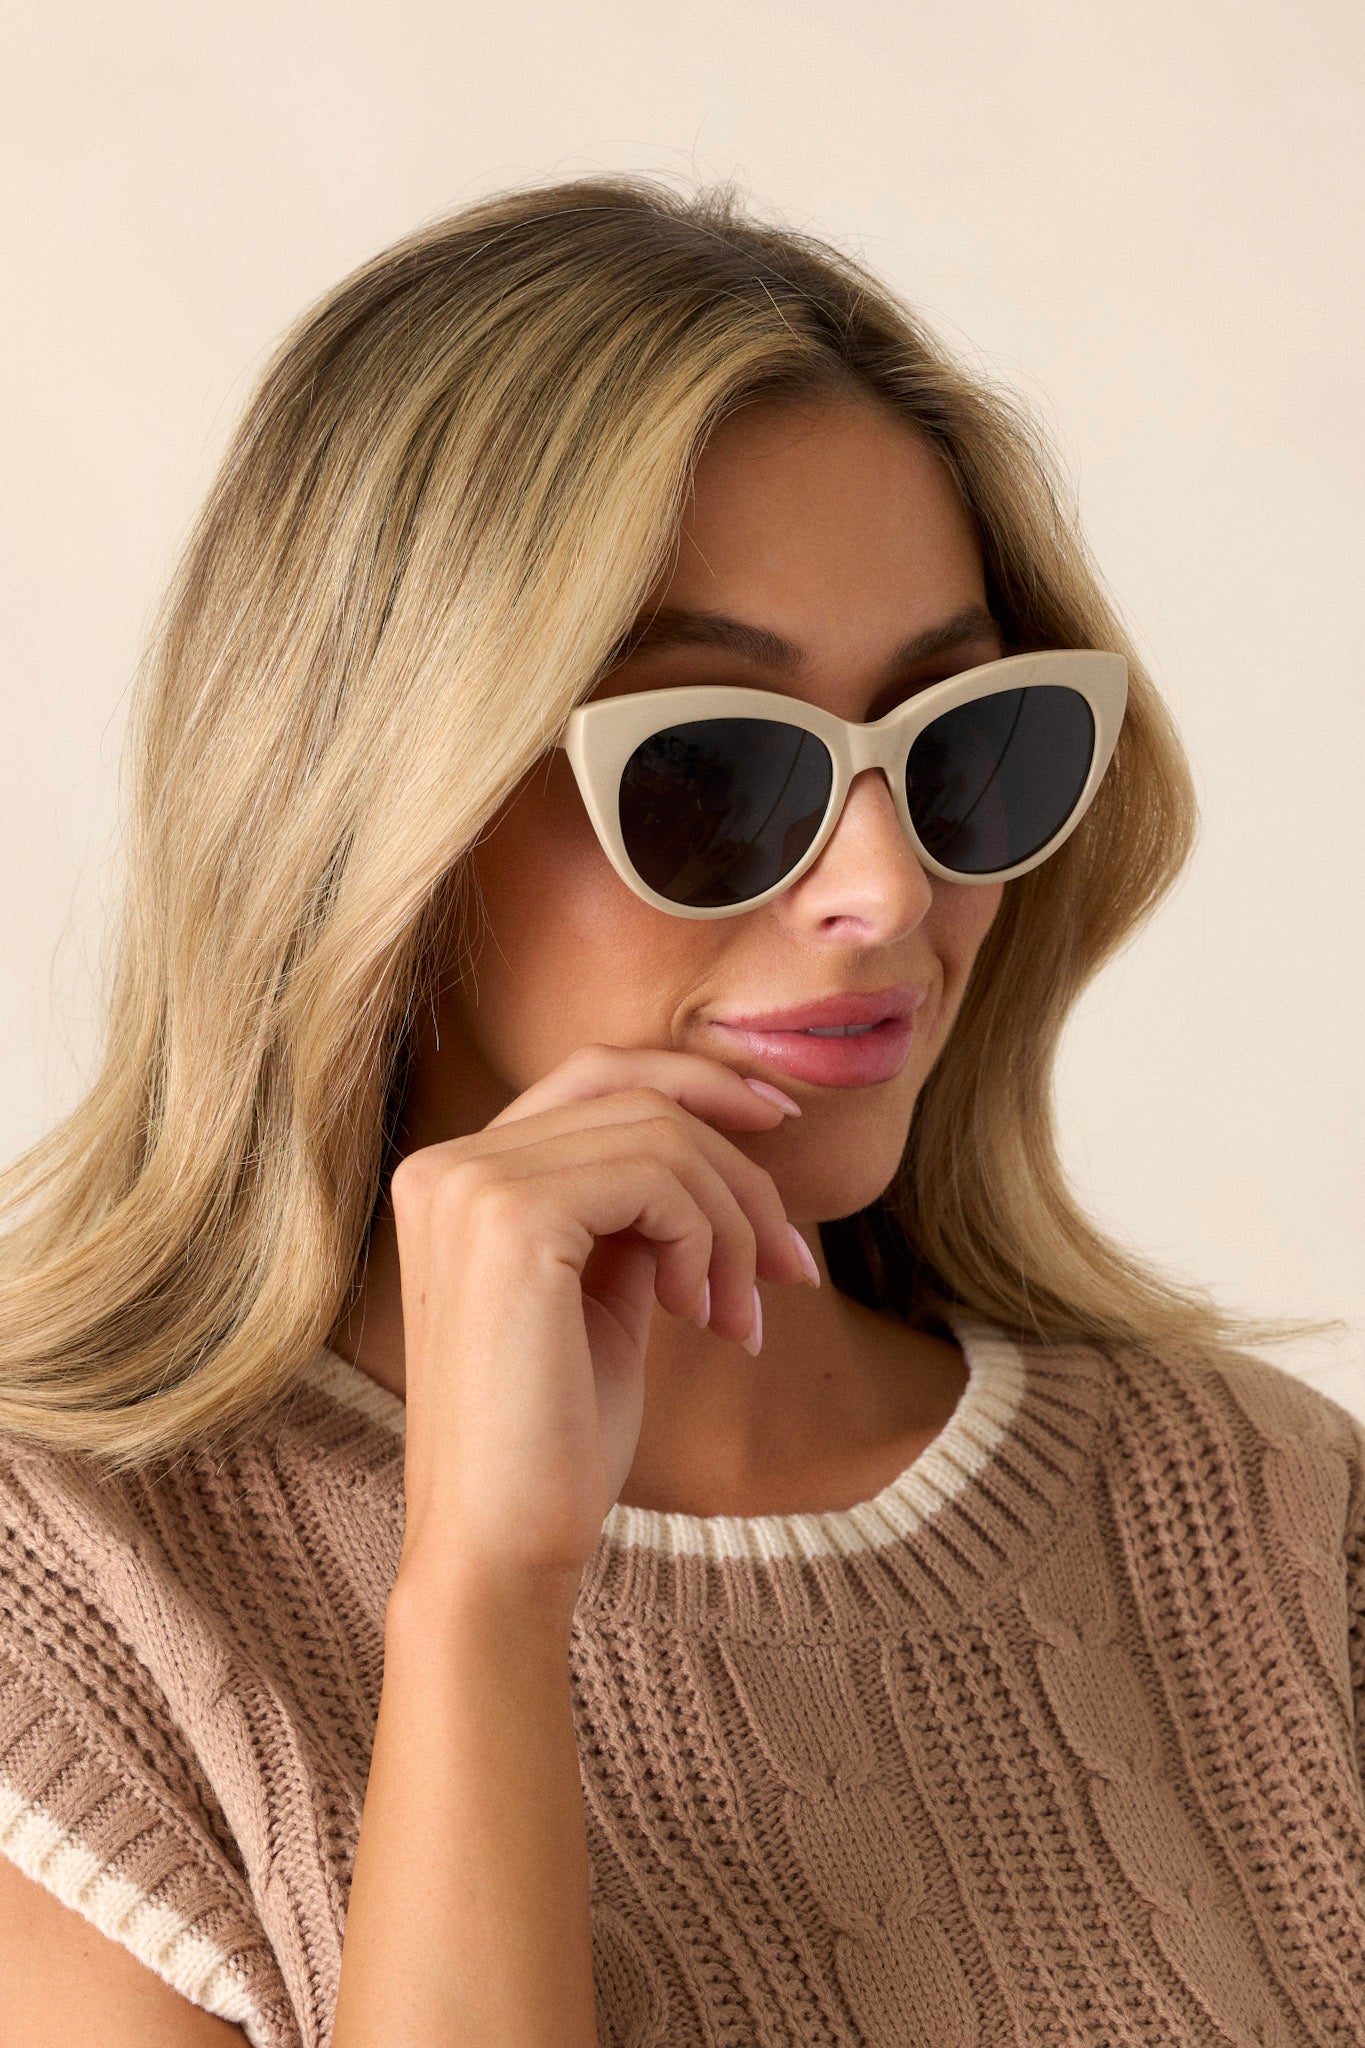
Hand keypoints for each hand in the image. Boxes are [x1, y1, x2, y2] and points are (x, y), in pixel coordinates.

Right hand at [386, 1044, 816, 1611]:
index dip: (696, 1082)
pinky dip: (706, 1241)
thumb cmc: (553, 1440)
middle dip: (737, 1169)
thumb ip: (633, 1214)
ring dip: (731, 1226)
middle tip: (789, 1266)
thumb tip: (718, 1150)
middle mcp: (448, 1164)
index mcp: (456, 1177)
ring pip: (661, 1136)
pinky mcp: (511, 1219)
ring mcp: (470, 1185)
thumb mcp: (603, 1296)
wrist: (501, 1548)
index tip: (781, 1125)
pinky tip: (699, 1319)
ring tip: (738, 1318)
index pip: (593, 1075)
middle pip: (638, 1095)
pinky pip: (659, 1178)